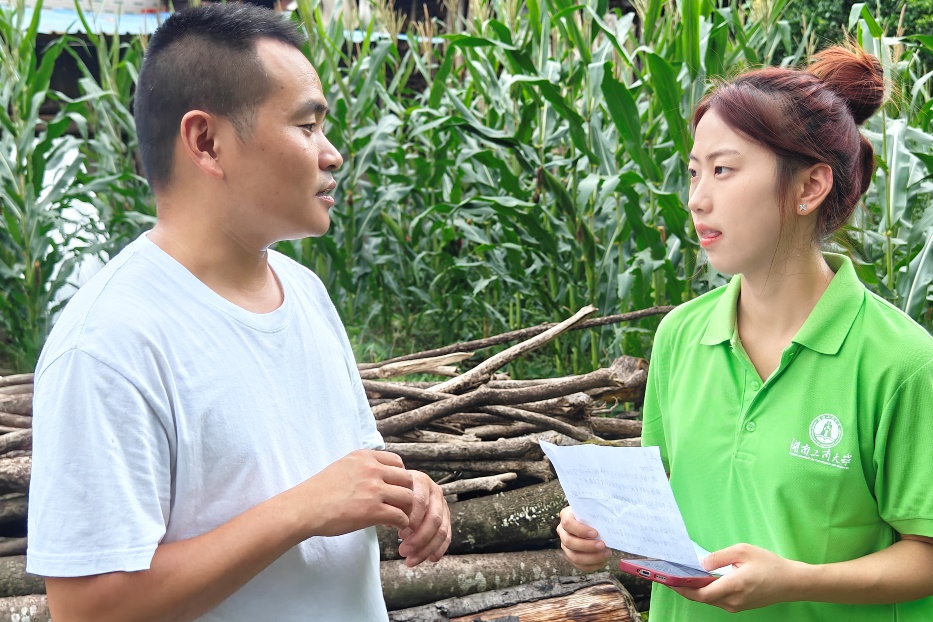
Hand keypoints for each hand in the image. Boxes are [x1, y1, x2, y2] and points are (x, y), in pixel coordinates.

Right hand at [297, 450, 413, 537]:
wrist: (305, 508)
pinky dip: (402, 522)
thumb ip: (363, 466)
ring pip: (408, 497)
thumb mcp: (343, 466)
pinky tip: (394, 526)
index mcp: (364, 457)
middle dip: (406, 492)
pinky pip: (400, 516)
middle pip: (407, 479)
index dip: (399, 476)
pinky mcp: (373, 511)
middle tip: (401, 504)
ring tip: (399, 516)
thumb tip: (380, 474)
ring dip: (406, 508)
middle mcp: (372, 470)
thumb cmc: (320, 491)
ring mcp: (374, 490)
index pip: (397, 462)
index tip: (395, 488)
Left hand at [396, 471, 450, 566]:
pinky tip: (429, 558)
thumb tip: (393, 522)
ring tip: (410, 560)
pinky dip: (438, 549)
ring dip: (427, 548)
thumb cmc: (392, 493)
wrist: (399, 489)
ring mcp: (442, 505)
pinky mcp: (446, 518)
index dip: (412, 519)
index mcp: (421, 481)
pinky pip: (446, 536)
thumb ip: (392, 505)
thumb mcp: (389, 494)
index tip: (400, 534)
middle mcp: (435, 491)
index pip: (421, 502)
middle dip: (419, 538)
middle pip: (434, 518)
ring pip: (442, 530)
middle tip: (403, 551)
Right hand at [556, 506, 611, 571]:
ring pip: (573, 556)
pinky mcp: (572, 556)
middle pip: (569, 542)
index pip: (568, 523)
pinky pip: (579, 566)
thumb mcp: (594, 509)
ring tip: (606, 554)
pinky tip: (603, 561)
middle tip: (602, 545)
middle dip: (587, 546)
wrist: (593, 522)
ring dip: (591, 558)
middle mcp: (563, 532)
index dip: (580, 530)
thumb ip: (597, 513)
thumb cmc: (594, 514)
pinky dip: (592, 565)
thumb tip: (609, 520)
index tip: (595, 533)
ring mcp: (566, 546)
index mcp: (566, 516)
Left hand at [671, 543, 804, 612]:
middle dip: (684, 588)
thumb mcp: (743, 551)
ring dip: (694, 590)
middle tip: (669, 577)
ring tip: (681, 577)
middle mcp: (732, 601)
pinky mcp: (740, 606)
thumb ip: (719, 557)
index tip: (668, 580)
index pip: (700, 594)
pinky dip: (706, 592)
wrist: (792, 583)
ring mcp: (737, 606)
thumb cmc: (769, 564)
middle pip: (701, 598)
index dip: (681, 588)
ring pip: (709, 600)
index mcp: (733, 587)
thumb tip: (700, 563)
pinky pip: (718, 600)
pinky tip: (700, 581)